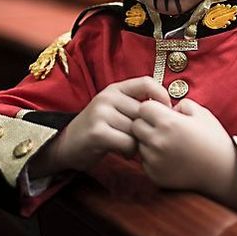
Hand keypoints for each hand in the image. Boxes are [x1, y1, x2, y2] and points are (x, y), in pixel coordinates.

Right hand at [29, 76, 170, 178]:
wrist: (65, 146)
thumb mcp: (116, 111)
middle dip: (148, 130)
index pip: (147, 83)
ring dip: (138, 143)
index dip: (162, 98)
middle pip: (145, 112)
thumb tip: (172, 111)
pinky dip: (129, 152)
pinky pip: (128, 143)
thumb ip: (137, 107)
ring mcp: (101, 113)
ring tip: (127, 146)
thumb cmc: (99, 131)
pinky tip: (121, 152)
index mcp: (115, 89)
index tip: (167, 115)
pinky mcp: (97, 132)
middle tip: (141, 140)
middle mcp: (108, 97)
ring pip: (138, 130)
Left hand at [132, 98, 236, 210]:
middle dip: (146, 123)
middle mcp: (158, 141)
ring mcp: (155, 160)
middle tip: (163, 128)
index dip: (153, 108)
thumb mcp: (201, 114)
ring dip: (148, 141)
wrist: (223, 173)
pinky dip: (153, 158)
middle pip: (136, 125)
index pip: (143, 108)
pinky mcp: (154, 175)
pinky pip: (144, 161)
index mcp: (169, 122)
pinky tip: (170, 157)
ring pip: (139, 144)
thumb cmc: (214, 140)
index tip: (163, 113)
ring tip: (169, 144)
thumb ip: (180, 105)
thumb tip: (166, 108)